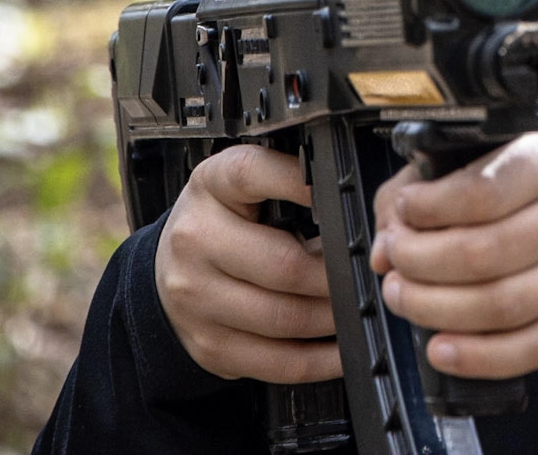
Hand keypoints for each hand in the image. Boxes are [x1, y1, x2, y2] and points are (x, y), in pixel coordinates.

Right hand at [154, 144, 341, 382]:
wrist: (170, 267)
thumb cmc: (222, 220)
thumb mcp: (244, 183)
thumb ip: (288, 179)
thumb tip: (348, 198)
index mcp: (211, 187)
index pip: (251, 174)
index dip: (298, 182)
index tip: (338, 193)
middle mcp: (195, 241)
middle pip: (285, 266)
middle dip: (337, 275)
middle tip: (367, 273)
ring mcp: (196, 300)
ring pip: (285, 319)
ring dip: (335, 317)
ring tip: (359, 305)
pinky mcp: (210, 346)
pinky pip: (279, 363)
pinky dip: (322, 359)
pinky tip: (344, 346)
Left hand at [372, 125, 537, 379]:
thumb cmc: (521, 178)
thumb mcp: (476, 157)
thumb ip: (419, 192)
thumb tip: (387, 250)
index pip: (485, 190)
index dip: (430, 207)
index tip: (405, 209)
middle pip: (487, 252)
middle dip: (420, 262)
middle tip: (395, 260)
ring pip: (502, 304)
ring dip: (434, 308)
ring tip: (403, 295)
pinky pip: (532, 349)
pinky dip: (478, 357)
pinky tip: (440, 349)